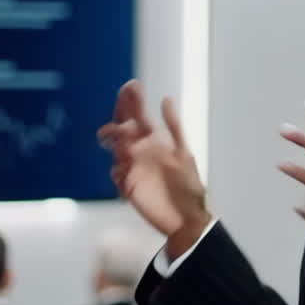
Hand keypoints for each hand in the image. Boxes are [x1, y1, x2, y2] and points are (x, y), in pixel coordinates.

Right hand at [98, 81, 209, 257]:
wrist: (187, 218)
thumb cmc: (188, 186)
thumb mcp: (184, 154)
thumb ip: (174, 128)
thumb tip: (165, 99)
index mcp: (155, 142)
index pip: (139, 117)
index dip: (133, 102)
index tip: (131, 86)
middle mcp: (140, 152)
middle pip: (124, 128)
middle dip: (121, 113)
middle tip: (121, 102)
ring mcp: (133, 168)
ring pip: (117, 149)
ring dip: (116, 139)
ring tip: (122, 135)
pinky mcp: (128, 187)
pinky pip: (117, 175)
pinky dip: (118, 170)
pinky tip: (124, 168)